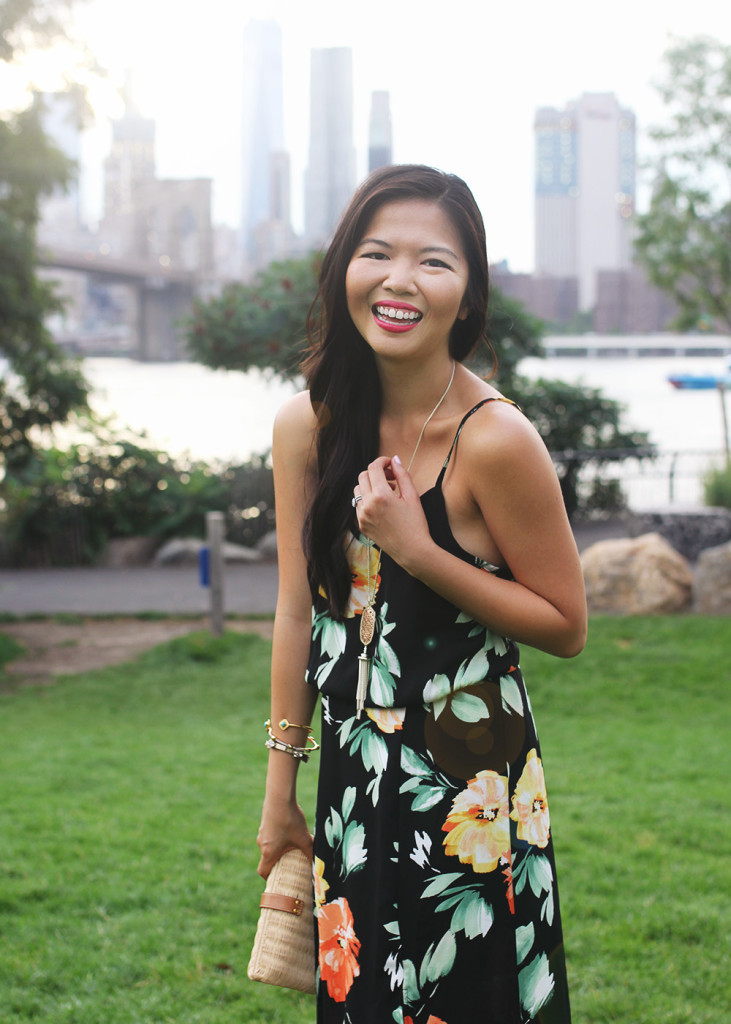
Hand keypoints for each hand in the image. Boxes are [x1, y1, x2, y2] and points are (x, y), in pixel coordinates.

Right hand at [257, 799, 312, 878]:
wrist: (279, 796)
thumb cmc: (290, 819)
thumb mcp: (303, 838)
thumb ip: (310, 852)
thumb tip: (319, 863)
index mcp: (268, 852)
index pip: (263, 871)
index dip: (269, 877)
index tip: (278, 879)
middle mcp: (262, 843)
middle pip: (266, 858)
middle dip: (277, 862)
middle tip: (289, 863)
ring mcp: (262, 832)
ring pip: (268, 845)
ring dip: (278, 848)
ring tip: (291, 846)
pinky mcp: (265, 822)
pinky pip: (270, 834)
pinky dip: (277, 837)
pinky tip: (289, 829)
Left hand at [353, 455, 433, 572]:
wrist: (412, 551)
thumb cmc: (416, 524)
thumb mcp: (412, 496)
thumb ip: (402, 475)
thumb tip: (395, 459)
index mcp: (381, 495)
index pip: (373, 468)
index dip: (382, 461)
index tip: (390, 464)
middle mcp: (367, 504)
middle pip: (363, 476)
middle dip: (376, 473)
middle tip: (391, 479)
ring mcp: (361, 516)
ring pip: (358, 490)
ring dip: (370, 486)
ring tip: (387, 493)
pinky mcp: (361, 525)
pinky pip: (358, 505)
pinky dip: (367, 500)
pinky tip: (382, 506)